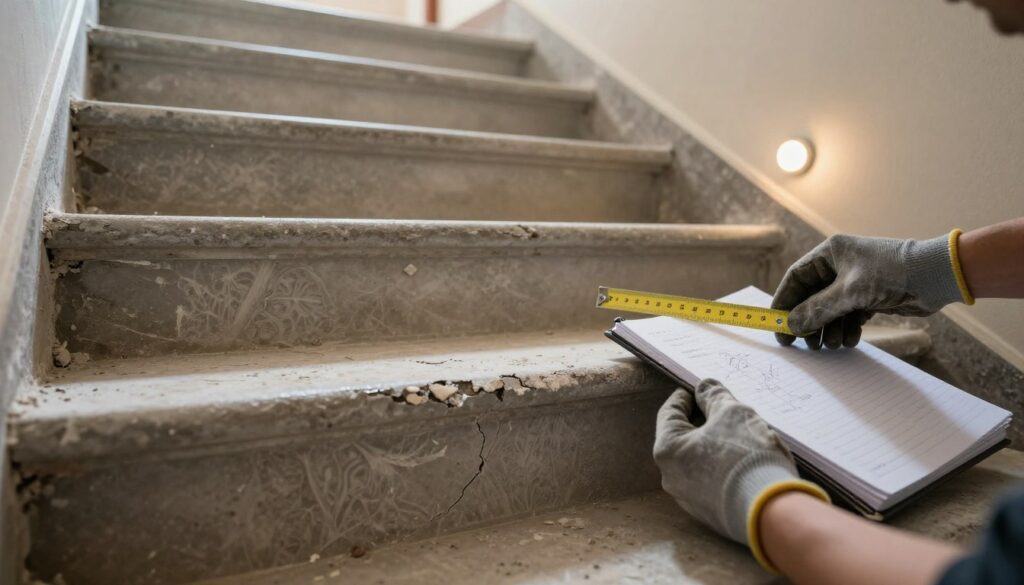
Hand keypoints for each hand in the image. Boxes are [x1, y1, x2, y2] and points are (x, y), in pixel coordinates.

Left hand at [653, 379, 827, 567]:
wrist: (772, 512)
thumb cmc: (747, 456)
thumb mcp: (733, 413)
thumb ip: (714, 396)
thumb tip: (704, 387)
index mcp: (667, 449)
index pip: (669, 412)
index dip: (685, 396)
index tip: (698, 389)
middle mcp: (670, 476)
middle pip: (682, 438)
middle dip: (701, 422)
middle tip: (723, 410)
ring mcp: (688, 499)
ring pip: (696, 461)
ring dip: (712, 446)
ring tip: (737, 435)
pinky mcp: (709, 514)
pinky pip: (709, 482)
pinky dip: (720, 468)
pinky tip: (741, 461)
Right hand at [772, 232, 966, 349]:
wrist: (935, 277)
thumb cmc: (892, 273)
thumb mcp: (849, 293)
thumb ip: (817, 310)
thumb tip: (791, 325)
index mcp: (830, 253)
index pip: (796, 277)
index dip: (784, 301)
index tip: (776, 324)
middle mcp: (839, 265)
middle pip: (811, 297)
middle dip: (807, 321)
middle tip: (802, 343)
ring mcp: (854, 282)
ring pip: (829, 309)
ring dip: (828, 329)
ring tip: (831, 344)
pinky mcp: (869, 296)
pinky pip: (847, 315)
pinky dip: (846, 329)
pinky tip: (850, 339)